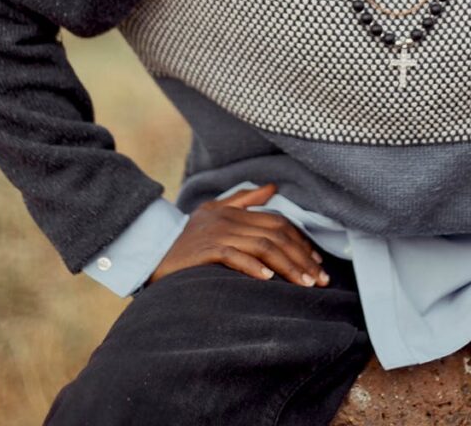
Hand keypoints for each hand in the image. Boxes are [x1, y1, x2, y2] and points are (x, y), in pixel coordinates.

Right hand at [146, 183, 328, 288]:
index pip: (278, 222)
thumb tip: (272, 186)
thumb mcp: (214, 212)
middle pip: (276, 234)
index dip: (300, 240)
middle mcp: (229, 219)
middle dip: (302, 256)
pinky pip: (234, 257)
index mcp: (234, 211)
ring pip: (263, 246)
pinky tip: (269, 280)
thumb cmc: (185, 237)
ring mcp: (217, 234)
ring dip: (288, 266)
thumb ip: (244, 200)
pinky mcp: (204, 251)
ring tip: (305, 284)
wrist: (149, 250)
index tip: (317, 261)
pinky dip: (254, 267)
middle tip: (320, 278)